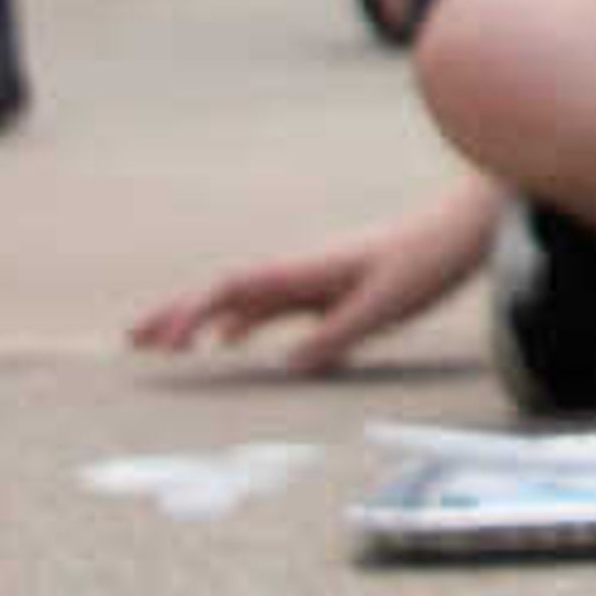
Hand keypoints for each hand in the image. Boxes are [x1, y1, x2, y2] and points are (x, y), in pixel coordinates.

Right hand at [127, 182, 496, 375]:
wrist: (465, 227)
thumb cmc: (429, 260)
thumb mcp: (386, 305)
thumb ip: (340, 335)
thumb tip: (287, 368)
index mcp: (305, 271)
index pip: (231, 290)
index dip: (192, 315)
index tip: (165, 346)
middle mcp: (300, 272)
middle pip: (222, 291)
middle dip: (176, 314)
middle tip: (131, 340)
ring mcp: (313, 279)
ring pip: (241, 301)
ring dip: (200, 321)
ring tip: (161, 347)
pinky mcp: (331, 288)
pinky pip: (272, 308)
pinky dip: (240, 325)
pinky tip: (228, 345)